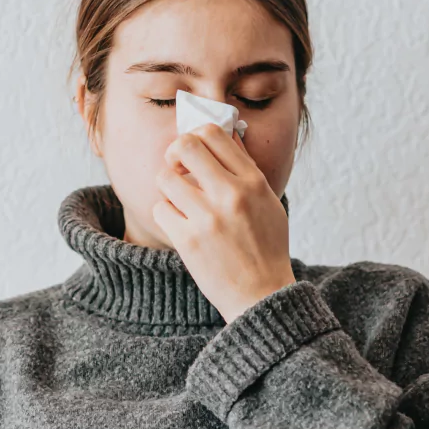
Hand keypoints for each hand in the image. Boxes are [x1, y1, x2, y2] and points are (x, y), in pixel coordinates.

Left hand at [154, 122, 296, 323]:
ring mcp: (208, 217)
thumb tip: (225, 135)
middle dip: (175, 153)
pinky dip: (166, 215)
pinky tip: (180, 224)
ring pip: (166, 177)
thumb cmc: (266, 247)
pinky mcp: (188, 240)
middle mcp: (231, 194)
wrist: (262, 295)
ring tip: (180, 201)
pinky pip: (160, 209)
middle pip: (185, 145)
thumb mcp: (268, 202)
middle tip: (177, 169)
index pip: (214, 132)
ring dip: (168, 187)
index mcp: (253, 181)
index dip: (196, 136)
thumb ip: (246, 169)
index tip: (193, 153)